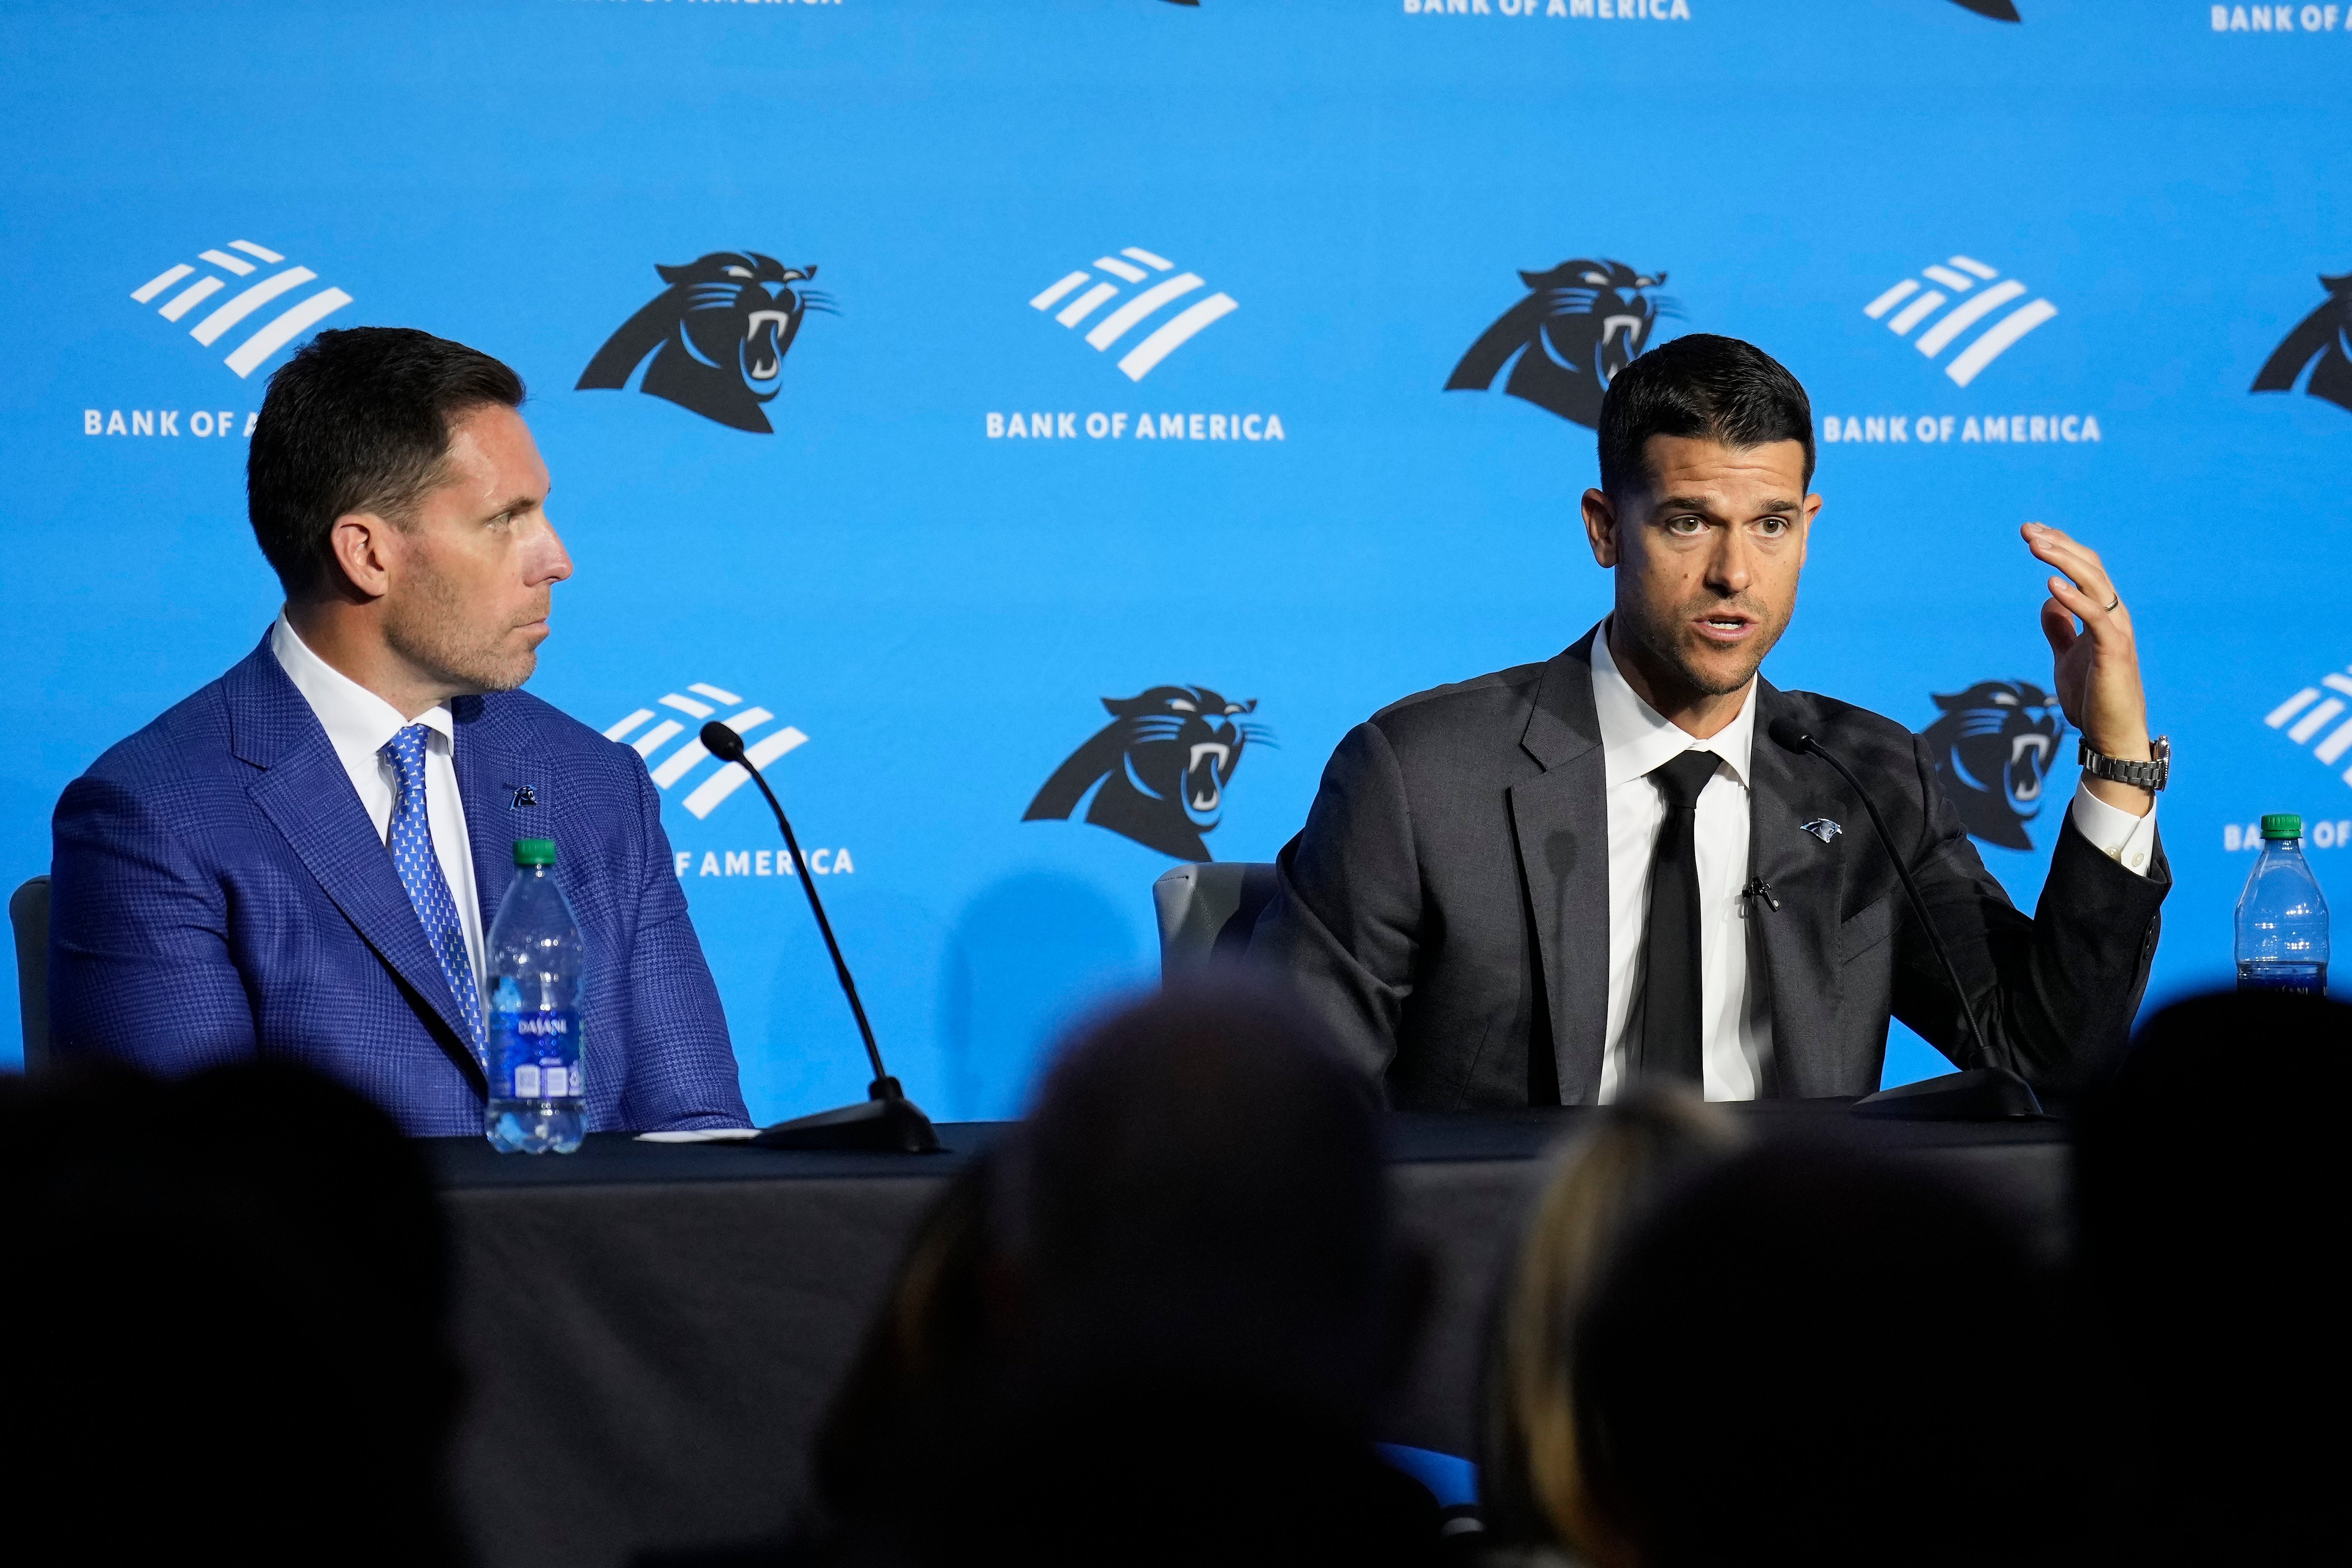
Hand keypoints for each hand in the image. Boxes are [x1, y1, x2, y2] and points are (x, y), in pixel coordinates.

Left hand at [2026, 522, 2151, 815]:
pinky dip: (2074, 598)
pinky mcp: (2113, 650)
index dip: (2061, 548)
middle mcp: (2114, 616)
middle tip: (2027, 530)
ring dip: (2064, 561)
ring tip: (2035, 545)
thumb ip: (2061, 628)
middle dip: (2058, 545)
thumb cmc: (2092, 696)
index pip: (2085, 569)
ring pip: (2094, 583)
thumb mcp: (2067, 655)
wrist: (2112, 733)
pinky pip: (2095, 617)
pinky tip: (2051, 584)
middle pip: (2089, 567)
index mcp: (2102, 615)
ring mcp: (2116, 631)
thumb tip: (2049, 600)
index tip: (2033, 532)